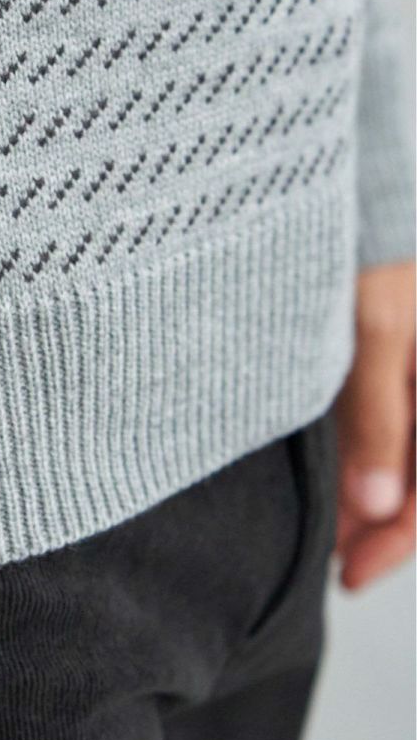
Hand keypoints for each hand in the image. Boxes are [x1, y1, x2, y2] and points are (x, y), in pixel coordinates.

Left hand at [334, 260, 415, 590]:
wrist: (351, 163)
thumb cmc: (372, 234)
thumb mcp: (372, 324)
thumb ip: (376, 414)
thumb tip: (373, 507)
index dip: (399, 539)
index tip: (350, 576)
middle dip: (387, 525)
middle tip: (335, 566)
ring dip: (381, 494)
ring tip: (334, 534)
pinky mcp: (402, 339)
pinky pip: (404, 414)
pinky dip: (379, 452)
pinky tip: (347, 472)